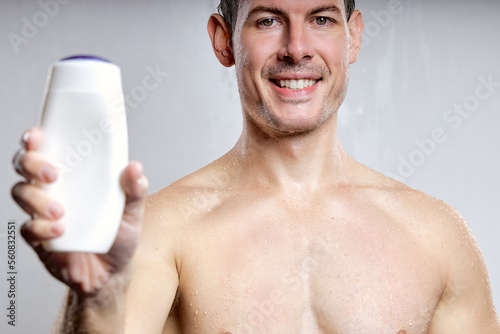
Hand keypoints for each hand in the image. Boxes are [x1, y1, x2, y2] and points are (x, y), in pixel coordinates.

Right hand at [11, 127, 147, 294]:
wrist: (112, 273)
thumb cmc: (118, 235)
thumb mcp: (132, 210)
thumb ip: (134, 189)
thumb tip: (135, 167)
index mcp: (73, 176)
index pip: (47, 149)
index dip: (35, 139)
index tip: (37, 135)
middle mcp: (53, 190)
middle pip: (25, 166)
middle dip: (33, 163)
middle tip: (54, 174)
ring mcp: (42, 213)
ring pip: (22, 193)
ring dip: (37, 198)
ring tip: (61, 211)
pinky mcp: (39, 238)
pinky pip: (28, 228)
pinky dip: (42, 227)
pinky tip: (60, 230)